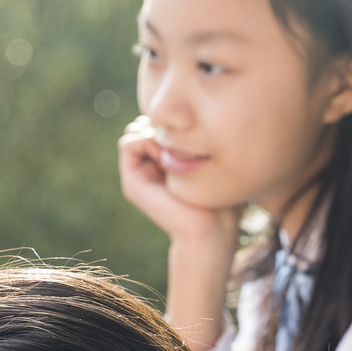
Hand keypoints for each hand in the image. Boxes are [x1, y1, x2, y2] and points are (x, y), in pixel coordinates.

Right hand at [118, 116, 240, 247]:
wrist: (212, 232)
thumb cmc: (224, 201)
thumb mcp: (217, 163)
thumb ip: (203, 141)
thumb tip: (192, 118)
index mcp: (167, 163)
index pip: (161, 123)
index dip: (176, 121)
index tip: (197, 134)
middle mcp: (150, 167)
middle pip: (146, 123)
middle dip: (164, 124)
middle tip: (185, 141)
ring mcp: (139, 175)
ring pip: (135, 129)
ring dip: (155, 131)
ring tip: (176, 150)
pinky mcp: (131, 183)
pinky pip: (127, 142)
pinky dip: (145, 139)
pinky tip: (166, 155)